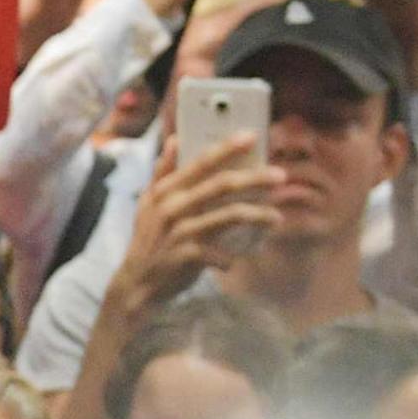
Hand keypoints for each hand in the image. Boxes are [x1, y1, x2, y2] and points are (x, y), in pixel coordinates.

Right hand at [106, 136, 283, 319]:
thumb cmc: (149, 240)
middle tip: (280, 176)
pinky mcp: (187, 256)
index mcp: (165, 191)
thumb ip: (162, 171)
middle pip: (222, 185)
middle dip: (255, 178)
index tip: (252, 136)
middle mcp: (172, 207)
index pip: (200, 162)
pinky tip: (240, 258)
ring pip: (229, 216)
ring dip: (258, 215)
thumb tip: (175, 139)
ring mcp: (180, 232)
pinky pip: (222, 251)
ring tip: (276, 217)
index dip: (227, 148)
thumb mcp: (149, 203)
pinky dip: (235, 255)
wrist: (137, 283)